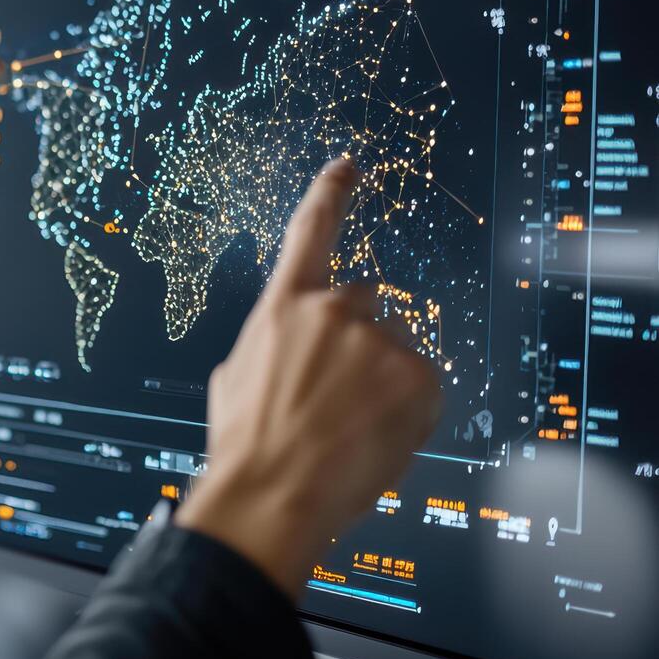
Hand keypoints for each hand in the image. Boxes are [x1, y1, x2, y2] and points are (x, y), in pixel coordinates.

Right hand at [173, 158, 442, 598]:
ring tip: (348, 429)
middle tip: (337, 394)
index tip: (348, 165)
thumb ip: (273, 344)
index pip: (309, 232)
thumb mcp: (236, 377)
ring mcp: (377, 342)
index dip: (329, 194)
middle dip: (358, 341)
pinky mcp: (416, 376)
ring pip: (394, 353)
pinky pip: (422, 387)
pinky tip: (373, 437)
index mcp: (281, 308)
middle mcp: (333, 311)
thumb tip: (293, 348)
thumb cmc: (245, 444)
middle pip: (365, 304)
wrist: (272, 494)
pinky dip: (406, 411)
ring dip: (380, 383)